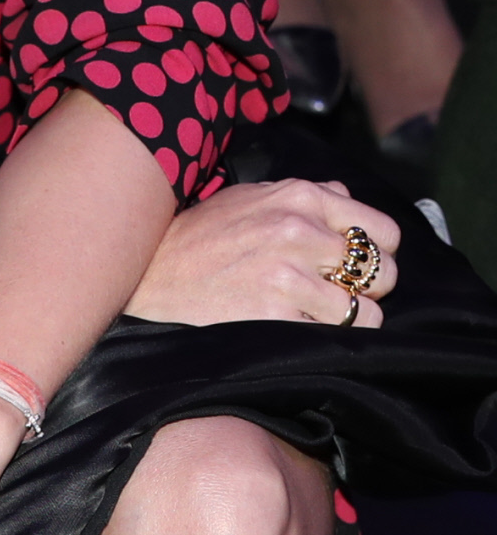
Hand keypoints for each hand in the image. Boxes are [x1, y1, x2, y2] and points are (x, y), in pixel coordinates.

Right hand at [125, 177, 398, 328]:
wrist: (151, 273)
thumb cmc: (202, 235)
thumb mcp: (251, 196)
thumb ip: (304, 195)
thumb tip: (345, 196)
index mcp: (300, 196)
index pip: (384, 231)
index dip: (377, 252)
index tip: (356, 265)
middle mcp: (300, 230)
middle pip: (384, 273)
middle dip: (368, 289)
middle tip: (338, 294)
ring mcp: (289, 274)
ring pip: (367, 312)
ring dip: (349, 320)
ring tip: (317, 315)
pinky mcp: (277, 315)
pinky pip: (336, 337)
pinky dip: (323, 339)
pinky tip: (295, 328)